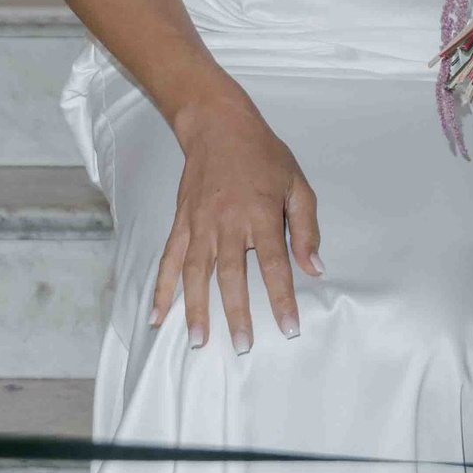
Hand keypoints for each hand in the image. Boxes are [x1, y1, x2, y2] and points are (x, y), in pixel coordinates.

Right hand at [154, 92, 320, 353]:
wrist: (218, 126)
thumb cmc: (264, 156)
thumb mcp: (297, 184)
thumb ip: (306, 228)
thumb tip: (314, 269)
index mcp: (261, 214)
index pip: (274, 264)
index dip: (282, 298)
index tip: (289, 328)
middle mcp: (227, 222)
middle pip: (232, 275)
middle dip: (237, 313)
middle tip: (242, 346)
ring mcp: (200, 224)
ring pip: (196, 273)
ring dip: (196, 309)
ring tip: (198, 341)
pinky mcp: (181, 223)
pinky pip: (169, 260)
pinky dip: (162, 289)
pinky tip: (157, 316)